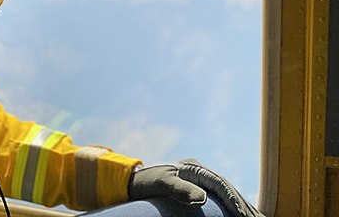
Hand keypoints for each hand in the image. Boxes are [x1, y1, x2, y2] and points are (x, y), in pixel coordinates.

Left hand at [128, 159, 264, 216]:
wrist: (134, 181)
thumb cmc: (146, 182)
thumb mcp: (161, 184)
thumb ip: (180, 189)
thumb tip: (201, 199)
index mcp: (195, 168)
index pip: (222, 185)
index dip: (235, 201)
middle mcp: (201, 172)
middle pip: (229, 190)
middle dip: (245, 207)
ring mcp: (200, 180)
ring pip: (228, 195)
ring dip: (243, 208)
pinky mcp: (198, 189)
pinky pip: (221, 200)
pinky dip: (233, 208)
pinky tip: (243, 216)